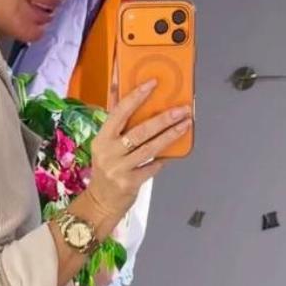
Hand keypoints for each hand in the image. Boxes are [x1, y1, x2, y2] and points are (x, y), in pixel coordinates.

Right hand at [85, 81, 190, 234]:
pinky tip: (174, 152)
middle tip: (182, 109)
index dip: (136, 97)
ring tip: (186, 124)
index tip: (153, 83)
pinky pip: (152, 167)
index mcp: (102, 138)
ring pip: (150, 148)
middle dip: (163, 119)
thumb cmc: (106, 168)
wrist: (99, 202)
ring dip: (170, 135)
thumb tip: (120, 86)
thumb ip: (116, 120)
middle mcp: (109, 152)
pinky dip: (164, 159)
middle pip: (140, 131)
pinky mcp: (130, 183)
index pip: (119, 112)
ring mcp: (119, 169)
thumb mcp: (105, 144)